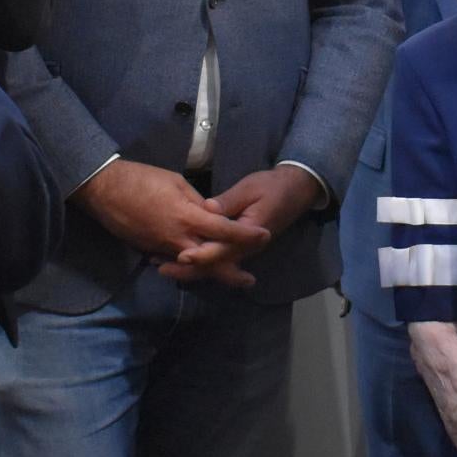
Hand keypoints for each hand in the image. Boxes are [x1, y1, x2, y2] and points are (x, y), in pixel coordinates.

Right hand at [78, 159, 272, 286]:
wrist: (104, 190)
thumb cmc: (142, 179)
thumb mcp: (176, 182)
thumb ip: (197, 202)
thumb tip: (211, 213)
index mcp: (187, 217)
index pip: (224, 231)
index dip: (246, 235)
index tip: (264, 236)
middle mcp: (177, 238)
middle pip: (210, 262)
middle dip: (231, 273)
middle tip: (249, 280)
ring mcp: (162, 247)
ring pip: (193, 266)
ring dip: (211, 272)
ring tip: (230, 276)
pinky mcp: (150, 250)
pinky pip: (175, 261)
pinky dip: (189, 266)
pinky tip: (199, 266)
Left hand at [174, 166, 319, 286]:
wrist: (296, 190)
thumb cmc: (272, 186)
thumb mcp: (250, 188)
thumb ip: (228, 202)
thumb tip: (206, 209)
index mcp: (250, 234)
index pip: (222, 250)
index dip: (201, 254)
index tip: (180, 256)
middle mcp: (246, 247)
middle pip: (214, 264)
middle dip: (187, 269)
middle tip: (160, 268)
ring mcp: (243, 249)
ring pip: (214, 265)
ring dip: (189, 268)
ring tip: (161, 265)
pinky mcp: (239, 246)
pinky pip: (217, 258)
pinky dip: (198, 260)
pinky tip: (178, 257)